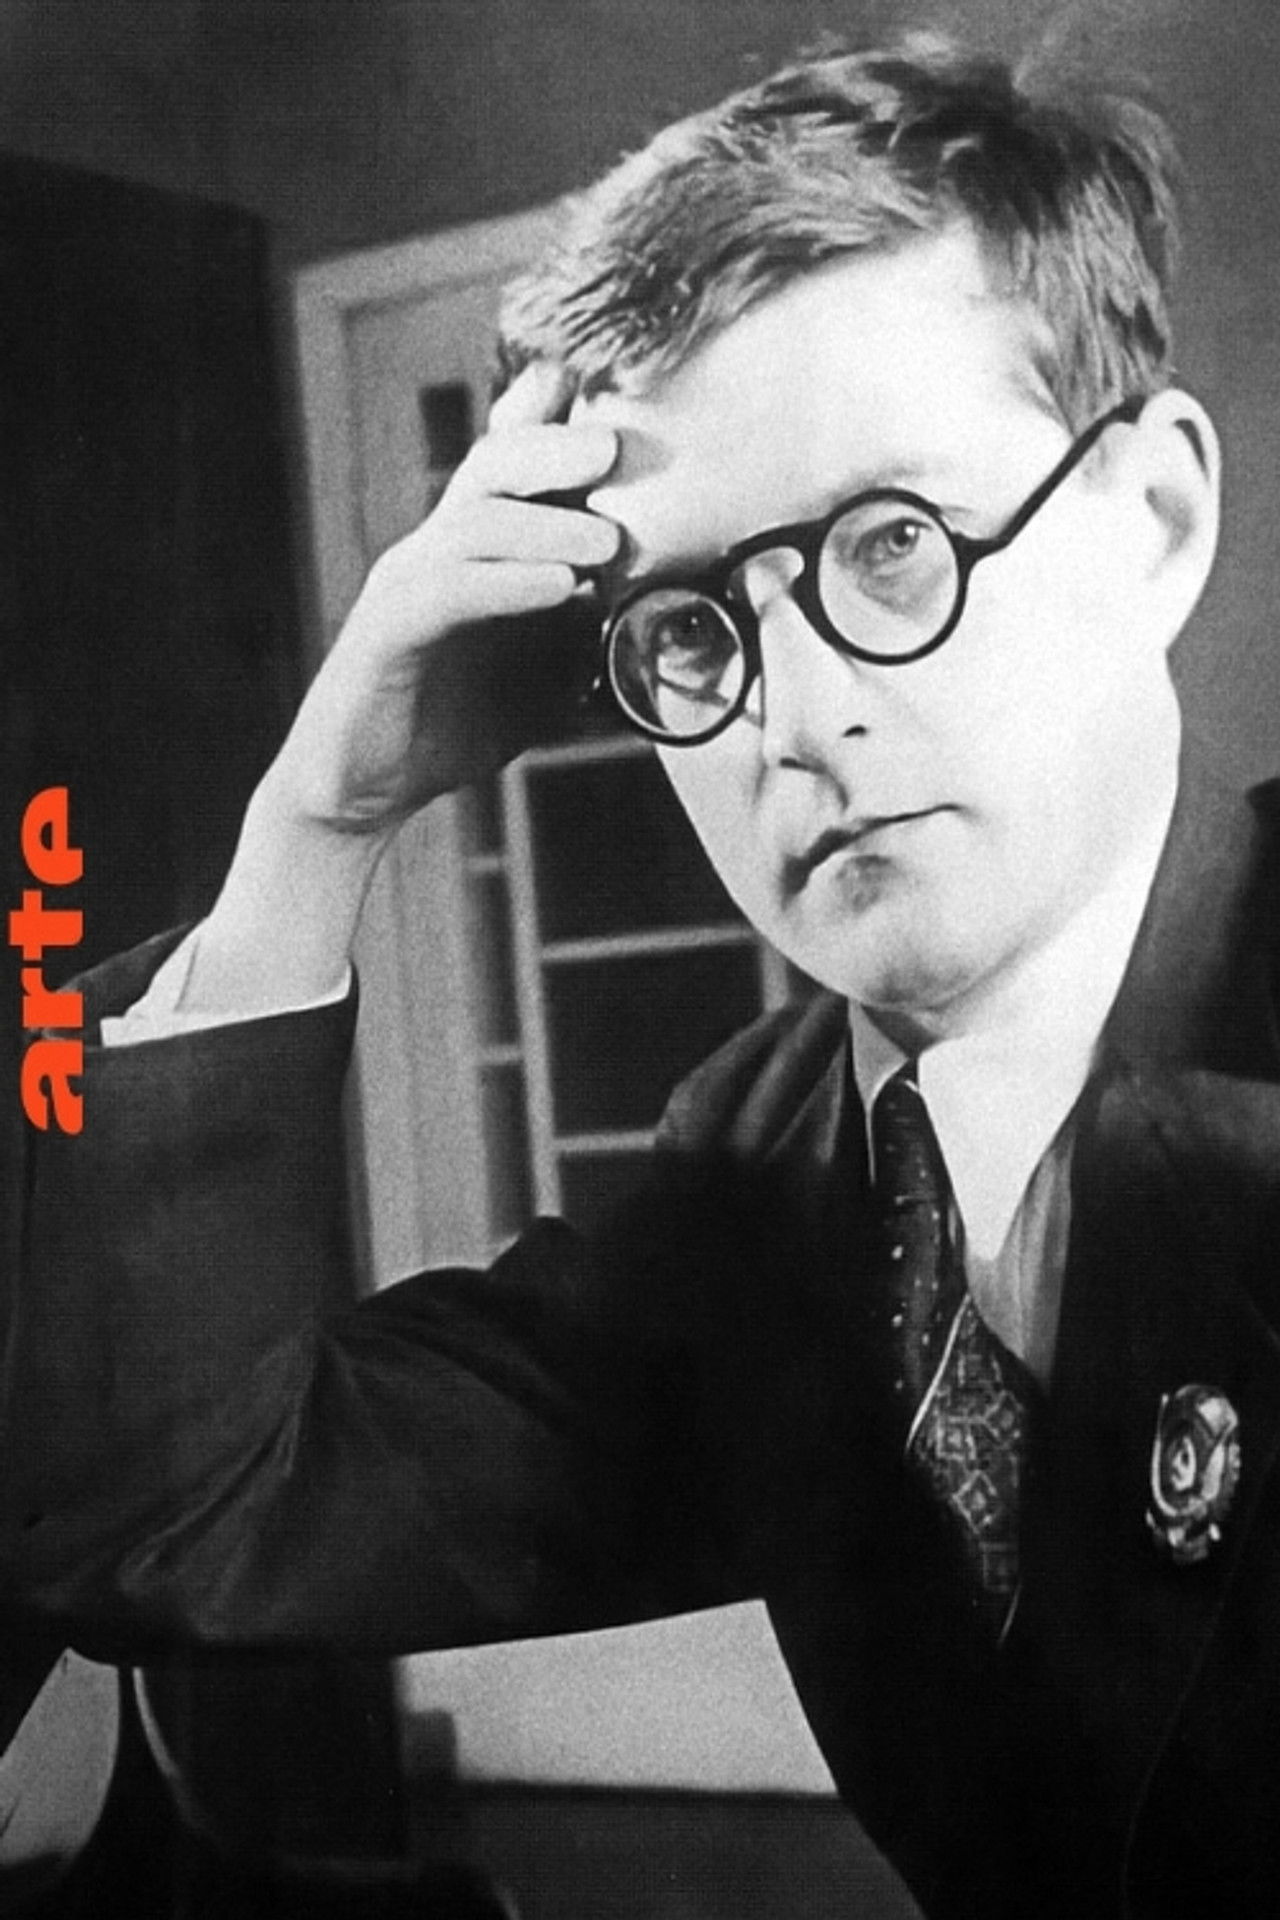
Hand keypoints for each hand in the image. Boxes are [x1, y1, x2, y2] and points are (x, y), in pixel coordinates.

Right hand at [271, 360, 620, 836]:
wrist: (367, 788)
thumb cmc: (456, 722)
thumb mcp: (545, 675)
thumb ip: (592, 637)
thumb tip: (671, 622)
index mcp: (477, 548)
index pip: (513, 464)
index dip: (555, 420)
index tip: (622, 398)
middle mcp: (438, 549)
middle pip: (492, 466)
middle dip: (555, 447)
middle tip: (617, 447)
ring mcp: (408, 584)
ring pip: (473, 525)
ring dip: (545, 527)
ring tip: (607, 542)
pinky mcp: (386, 632)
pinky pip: (448, 592)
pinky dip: (508, 584)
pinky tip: (559, 589)